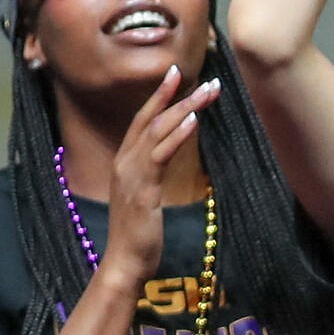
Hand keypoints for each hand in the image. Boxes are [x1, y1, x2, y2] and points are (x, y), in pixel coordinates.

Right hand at [99, 68, 220, 287]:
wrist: (126, 261)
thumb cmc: (140, 232)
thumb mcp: (146, 196)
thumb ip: (153, 173)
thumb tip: (168, 155)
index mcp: (126, 162)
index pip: (141, 120)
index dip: (158, 95)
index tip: (175, 73)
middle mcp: (125, 162)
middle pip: (150, 118)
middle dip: (176, 95)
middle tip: (204, 78)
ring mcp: (131, 175)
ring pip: (157, 131)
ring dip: (184, 108)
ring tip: (208, 92)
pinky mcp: (143, 190)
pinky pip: (161, 156)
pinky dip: (177, 135)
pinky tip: (194, 121)